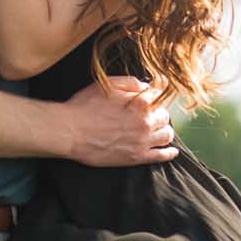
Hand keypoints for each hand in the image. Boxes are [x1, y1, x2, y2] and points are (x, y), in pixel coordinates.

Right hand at [61, 76, 178, 167]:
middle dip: (158, 113)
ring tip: (156, 130)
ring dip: (164, 130)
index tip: (153, 94)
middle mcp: (146, 121)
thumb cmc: (85, 106)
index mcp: (140, 102)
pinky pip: (161, 156)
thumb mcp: (107, 85)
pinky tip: (171, 151)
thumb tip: (147, 86)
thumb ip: (131, 83)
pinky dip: (169, 153)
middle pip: (164, 116)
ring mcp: (142, 141)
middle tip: (148, 114)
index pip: (159, 95)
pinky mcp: (136, 157)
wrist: (70, 132)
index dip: (154, 94)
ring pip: (166, 135)